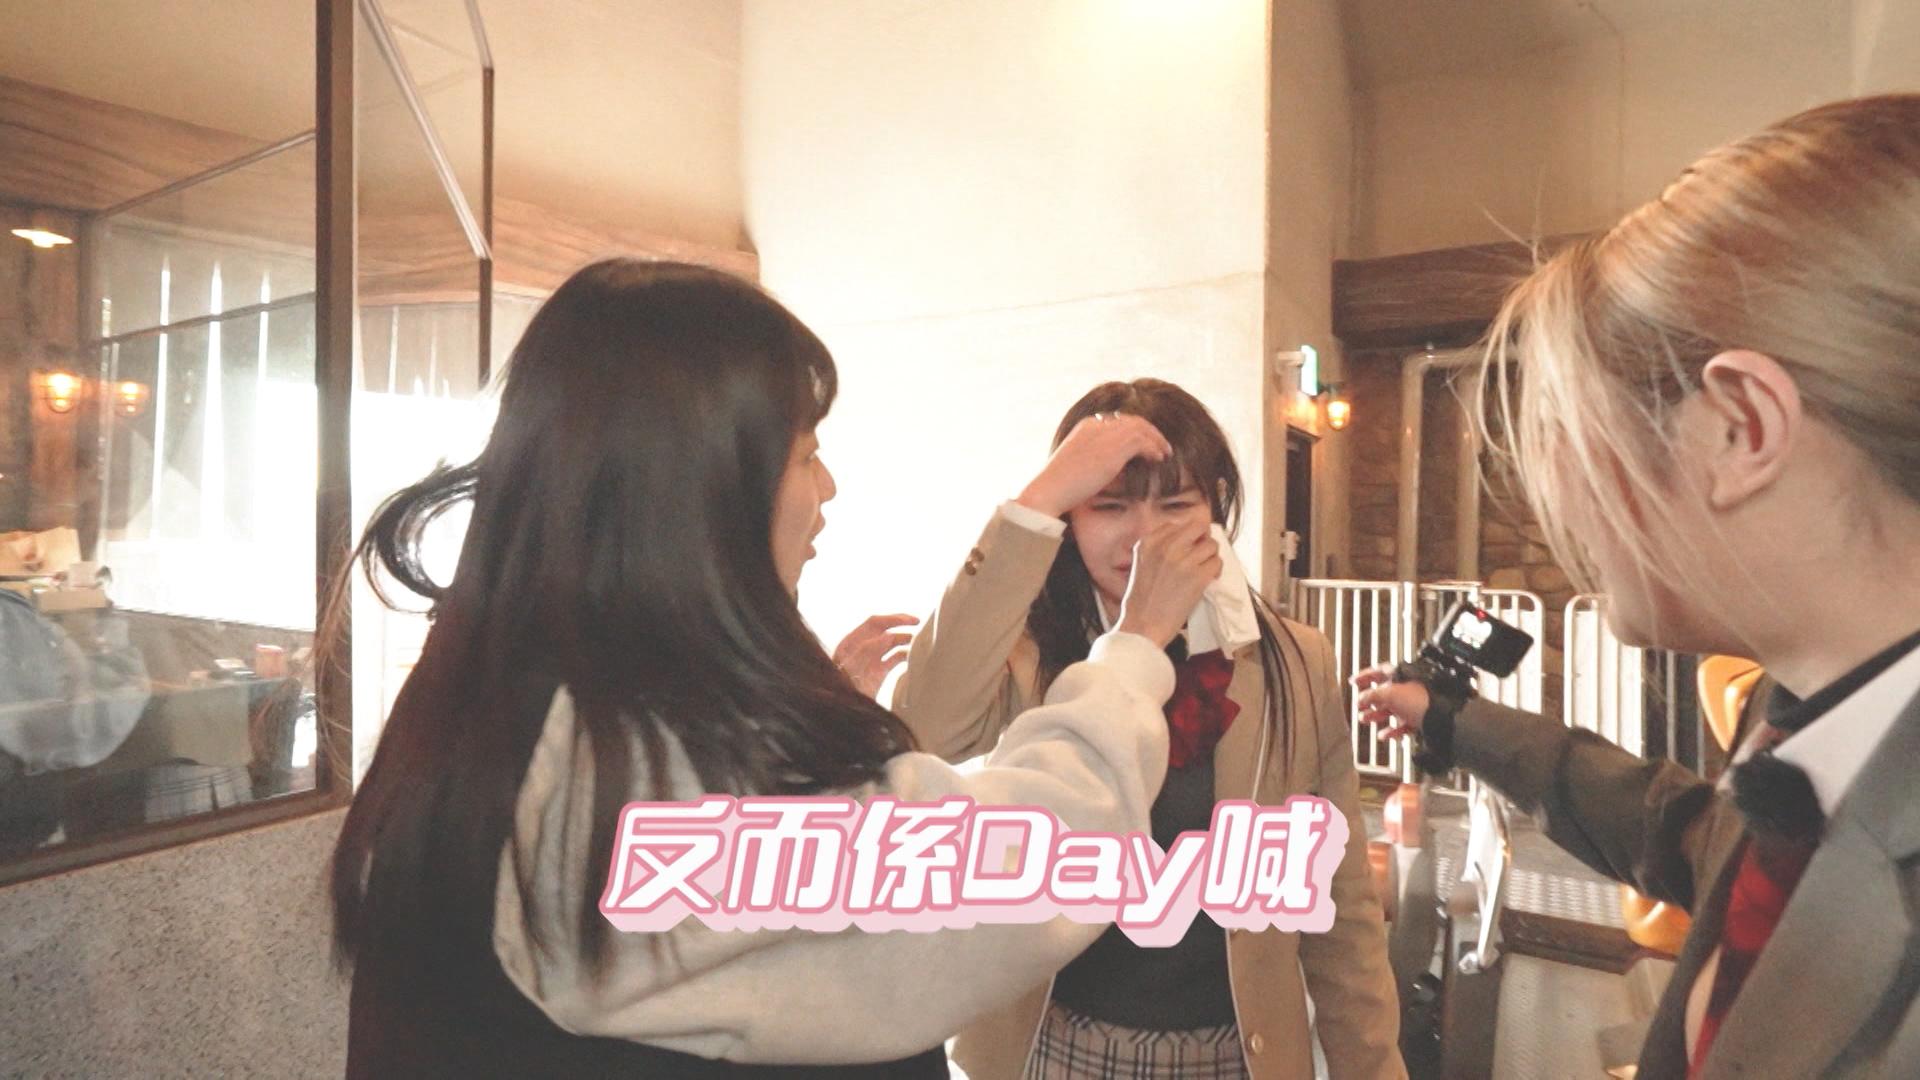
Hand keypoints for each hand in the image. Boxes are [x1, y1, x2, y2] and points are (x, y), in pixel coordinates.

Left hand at [833, 614, 918, 698]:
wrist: (843, 710)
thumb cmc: (842, 689)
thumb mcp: (850, 669)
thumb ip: (866, 650)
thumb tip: (887, 635)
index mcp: (851, 642)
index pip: (874, 623)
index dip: (892, 619)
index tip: (910, 620)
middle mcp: (861, 648)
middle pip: (884, 630)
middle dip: (901, 624)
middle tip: (919, 622)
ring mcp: (870, 660)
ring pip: (890, 643)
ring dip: (904, 639)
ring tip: (920, 639)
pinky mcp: (878, 673)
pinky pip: (894, 659)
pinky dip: (905, 655)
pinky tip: (914, 655)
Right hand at [1015, 413, 1172, 518]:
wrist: (1051, 490)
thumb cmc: (1059, 487)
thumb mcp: (1076, 466)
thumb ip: (1093, 460)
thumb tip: (1110, 468)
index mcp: (1085, 426)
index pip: (1116, 421)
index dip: (1133, 431)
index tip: (1143, 442)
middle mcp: (1097, 425)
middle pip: (1131, 420)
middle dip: (1148, 432)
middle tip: (1160, 445)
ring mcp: (1106, 434)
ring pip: (1141, 428)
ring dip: (1156, 439)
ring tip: (1165, 452)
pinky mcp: (1116, 448)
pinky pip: (1144, 441)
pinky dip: (1154, 448)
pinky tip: (1159, 459)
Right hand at [1114, 519, 1219, 647]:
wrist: (1142, 626)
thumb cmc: (1140, 601)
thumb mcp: (1140, 564)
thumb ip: (1157, 548)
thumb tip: (1185, 540)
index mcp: (1149, 542)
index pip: (1176, 525)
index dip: (1185, 537)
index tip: (1186, 549)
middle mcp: (1166, 546)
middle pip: (1198, 528)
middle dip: (1202, 540)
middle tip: (1200, 555)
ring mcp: (1183, 560)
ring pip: (1211, 545)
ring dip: (1210, 557)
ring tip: (1203, 570)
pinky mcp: (1198, 576)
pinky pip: (1217, 563)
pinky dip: (1215, 571)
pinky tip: (1207, 580)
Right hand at [1352, 664, 1430, 738]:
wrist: (1439, 719)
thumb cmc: (1418, 701)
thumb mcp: (1389, 694)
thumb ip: (1372, 695)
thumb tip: (1361, 697)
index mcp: (1403, 676)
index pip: (1380, 671)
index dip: (1365, 676)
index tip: (1354, 682)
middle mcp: (1409, 689)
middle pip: (1385, 692)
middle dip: (1369, 700)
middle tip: (1358, 705)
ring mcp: (1415, 704)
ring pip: (1392, 709)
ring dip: (1376, 715)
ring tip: (1364, 719)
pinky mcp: (1419, 719)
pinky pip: (1402, 725)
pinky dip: (1391, 730)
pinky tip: (1383, 735)